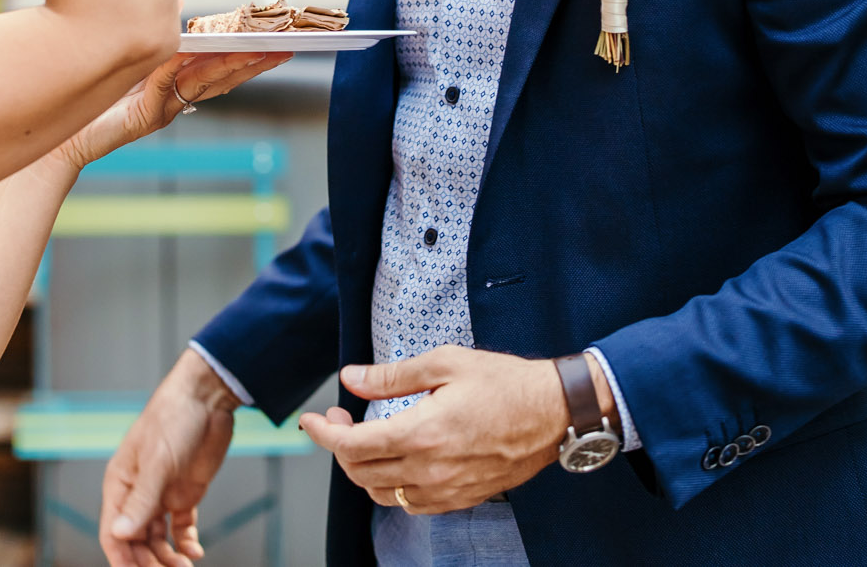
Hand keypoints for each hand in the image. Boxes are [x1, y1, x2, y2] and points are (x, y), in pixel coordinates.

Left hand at [47, 51, 290, 174]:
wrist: (61, 138)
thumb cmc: (92, 96)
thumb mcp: (127, 51)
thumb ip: (153, 27)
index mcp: (178, 83)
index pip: (222, 65)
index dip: (251, 52)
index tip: (278, 39)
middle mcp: (177, 98)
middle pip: (226, 76)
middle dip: (257, 60)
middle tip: (286, 45)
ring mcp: (165, 109)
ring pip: (207, 83)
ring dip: (234, 65)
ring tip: (259, 50)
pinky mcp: (146, 118)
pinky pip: (170, 85)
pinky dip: (183, 68)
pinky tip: (195, 52)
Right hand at [100, 348, 242, 566]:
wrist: (208, 397)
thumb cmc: (174, 419)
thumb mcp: (158, 461)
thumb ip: (141, 500)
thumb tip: (121, 535)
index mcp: (120, 483)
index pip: (113, 532)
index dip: (122, 559)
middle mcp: (138, 492)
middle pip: (136, 540)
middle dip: (148, 562)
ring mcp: (162, 493)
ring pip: (158, 538)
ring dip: (168, 557)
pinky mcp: (185, 492)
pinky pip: (181, 527)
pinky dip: (186, 543)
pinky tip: (195, 553)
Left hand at [298, 346, 569, 513]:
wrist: (553, 413)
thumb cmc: (505, 382)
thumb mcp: (445, 363)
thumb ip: (392, 376)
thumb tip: (352, 378)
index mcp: (422, 432)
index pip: (352, 446)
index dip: (323, 434)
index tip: (312, 420)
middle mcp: (430, 469)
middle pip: (360, 473)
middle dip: (339, 447)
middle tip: (341, 419)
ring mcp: (446, 490)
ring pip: (381, 493)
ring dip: (363, 469)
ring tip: (367, 438)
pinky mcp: (461, 499)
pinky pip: (410, 503)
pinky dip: (392, 485)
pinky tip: (399, 460)